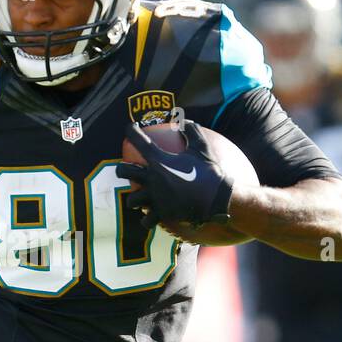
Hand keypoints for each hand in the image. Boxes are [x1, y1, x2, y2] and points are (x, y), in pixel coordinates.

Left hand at [117, 120, 234, 229]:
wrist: (218, 200)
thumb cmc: (210, 173)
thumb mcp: (203, 149)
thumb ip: (192, 132)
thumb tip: (185, 121)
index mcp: (160, 161)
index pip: (139, 141)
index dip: (132, 131)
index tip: (131, 128)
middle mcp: (153, 179)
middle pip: (124, 171)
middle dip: (123, 169)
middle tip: (130, 170)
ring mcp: (155, 198)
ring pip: (132, 199)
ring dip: (135, 198)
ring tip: (141, 197)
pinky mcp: (162, 214)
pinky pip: (146, 220)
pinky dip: (147, 218)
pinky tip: (150, 216)